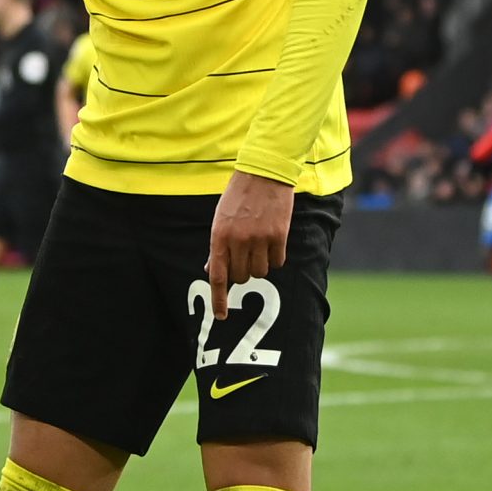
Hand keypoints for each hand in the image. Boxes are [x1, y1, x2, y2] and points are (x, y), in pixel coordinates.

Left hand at [204, 170, 293, 317]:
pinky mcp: (279, 235)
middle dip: (241, 272)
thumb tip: (212, 270)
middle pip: (241, 277)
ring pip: (260, 272)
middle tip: (244, 256)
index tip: (221, 316)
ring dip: (259, 265)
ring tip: (258, 245)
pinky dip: (275, 258)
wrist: (263, 173)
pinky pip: (277, 262)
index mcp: (219, 236)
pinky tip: (271, 241)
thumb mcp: (220, 219)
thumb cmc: (238, 197)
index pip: (218, 276)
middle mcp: (238, 240)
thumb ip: (217, 246)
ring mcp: (259, 239)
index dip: (218, 299)